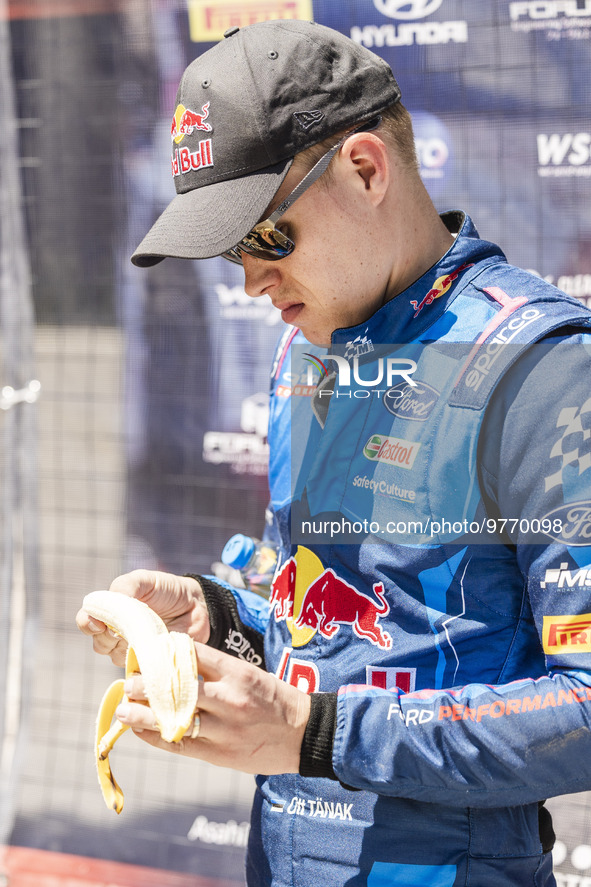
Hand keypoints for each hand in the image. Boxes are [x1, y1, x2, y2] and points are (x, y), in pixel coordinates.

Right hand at [75, 570, 209, 665]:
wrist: (197, 606)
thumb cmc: (167, 591)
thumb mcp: (145, 580)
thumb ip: (125, 587)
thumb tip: (108, 603)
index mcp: (112, 612)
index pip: (87, 621)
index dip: (88, 624)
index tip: (98, 625)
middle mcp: (117, 633)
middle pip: (99, 644)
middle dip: (109, 637)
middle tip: (128, 630)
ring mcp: (133, 651)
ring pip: (116, 658)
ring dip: (129, 649)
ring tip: (149, 636)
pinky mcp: (148, 664)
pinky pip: (137, 672)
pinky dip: (141, 664)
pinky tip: (153, 653)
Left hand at [116, 642, 310, 774]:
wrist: (303, 734)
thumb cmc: (272, 699)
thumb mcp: (248, 674)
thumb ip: (215, 670)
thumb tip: (173, 662)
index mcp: (236, 672)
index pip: (190, 655)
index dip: (162, 654)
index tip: (143, 654)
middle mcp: (228, 698)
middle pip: (176, 688)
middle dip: (145, 685)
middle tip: (127, 682)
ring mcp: (223, 728)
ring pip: (172, 719)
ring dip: (141, 714)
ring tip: (122, 709)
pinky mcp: (219, 754)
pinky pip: (178, 745)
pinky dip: (154, 737)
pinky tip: (139, 730)